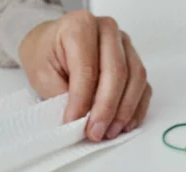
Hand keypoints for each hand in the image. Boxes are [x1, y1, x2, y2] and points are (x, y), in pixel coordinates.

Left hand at [19, 10, 151, 141]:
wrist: (51, 45)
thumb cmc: (46, 55)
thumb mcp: (42, 74)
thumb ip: (61, 94)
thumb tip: (80, 119)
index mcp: (81, 26)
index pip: (87, 68)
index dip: (82, 101)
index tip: (74, 122)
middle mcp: (108, 30)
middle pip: (117, 72)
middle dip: (107, 108)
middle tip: (95, 132)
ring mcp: (125, 44)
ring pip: (136, 79)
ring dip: (124, 111)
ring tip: (109, 132)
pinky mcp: (134, 60)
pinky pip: (143, 86)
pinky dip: (136, 108)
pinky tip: (124, 125)